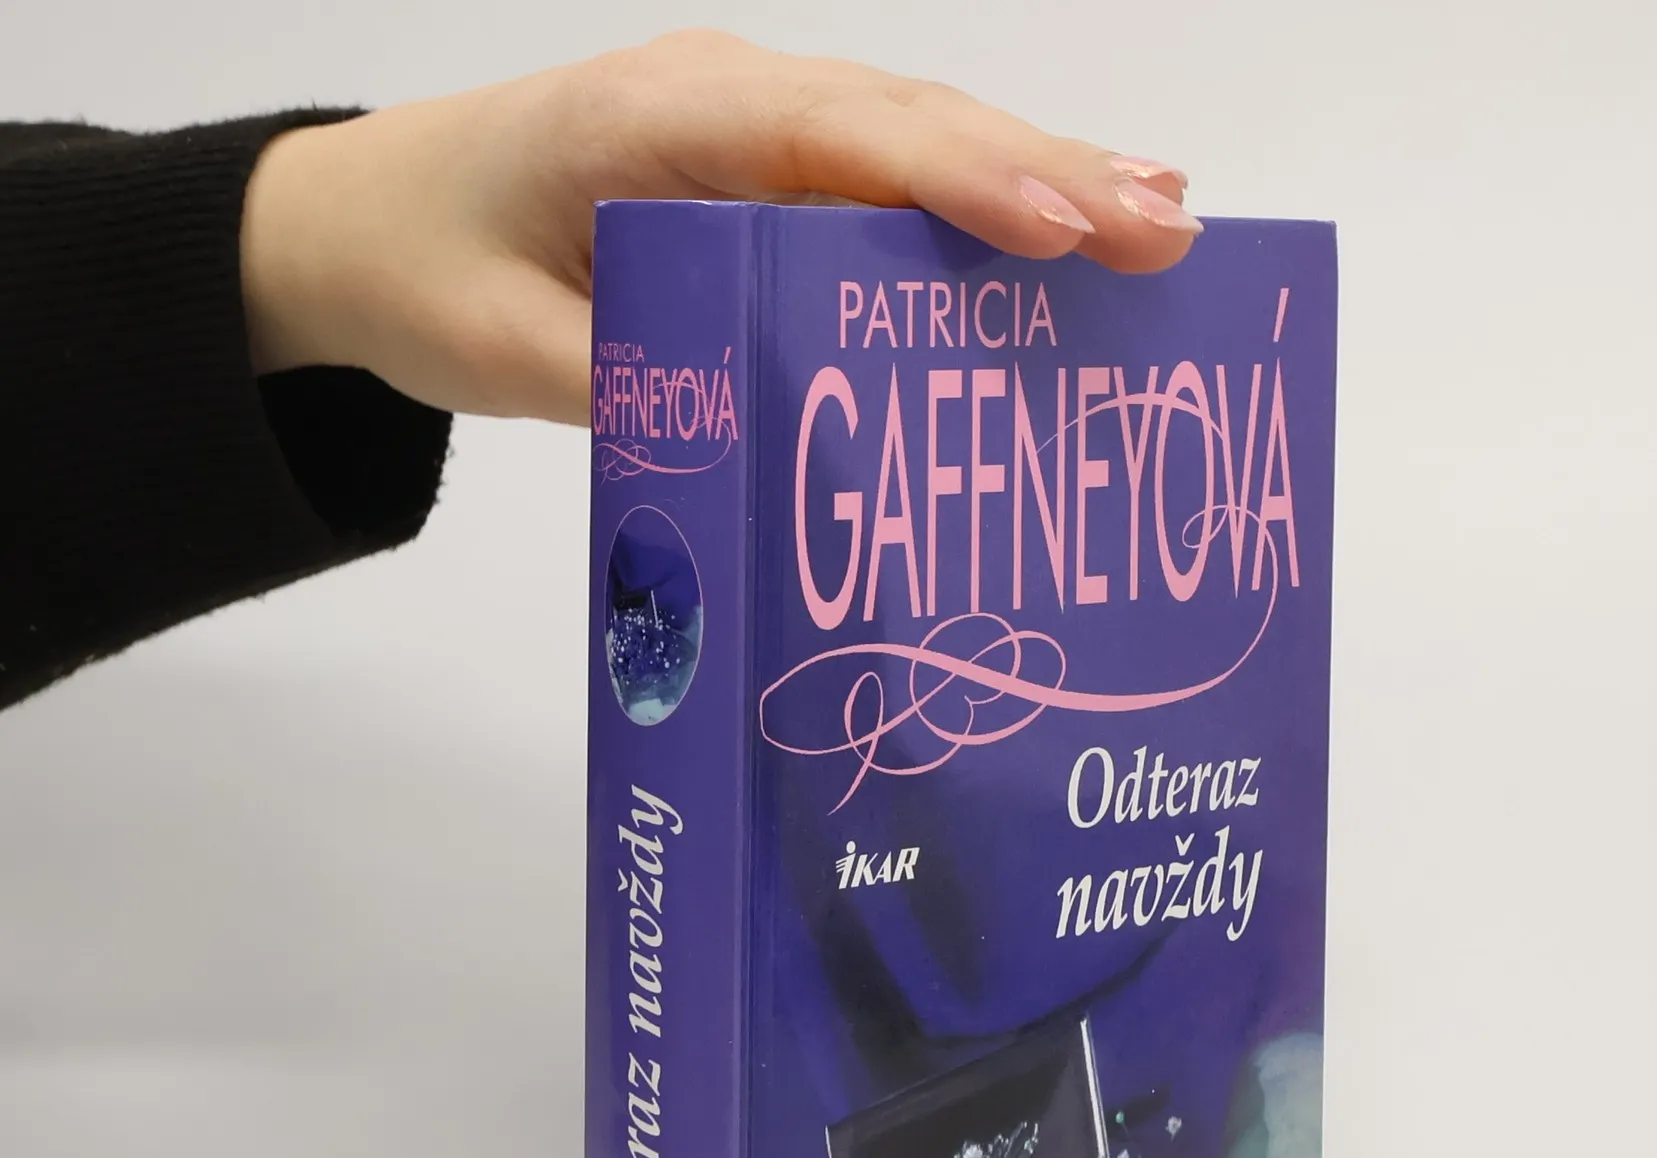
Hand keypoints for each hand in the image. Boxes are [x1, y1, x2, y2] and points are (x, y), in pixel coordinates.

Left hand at [239, 31, 1198, 427]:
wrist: (366, 222)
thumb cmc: (427, 265)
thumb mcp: (506, 346)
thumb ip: (634, 382)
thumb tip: (766, 435)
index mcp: (661, 120)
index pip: (838, 138)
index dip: (961, 180)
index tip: (1063, 225)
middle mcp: (729, 105)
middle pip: (913, 128)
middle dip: (1048, 178)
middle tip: (1173, 235)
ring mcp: (755, 136)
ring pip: (918, 150)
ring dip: (1040, 187)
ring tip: (1163, 230)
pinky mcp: (765, 181)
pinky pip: (887, 190)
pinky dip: (981, 212)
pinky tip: (1069, 237)